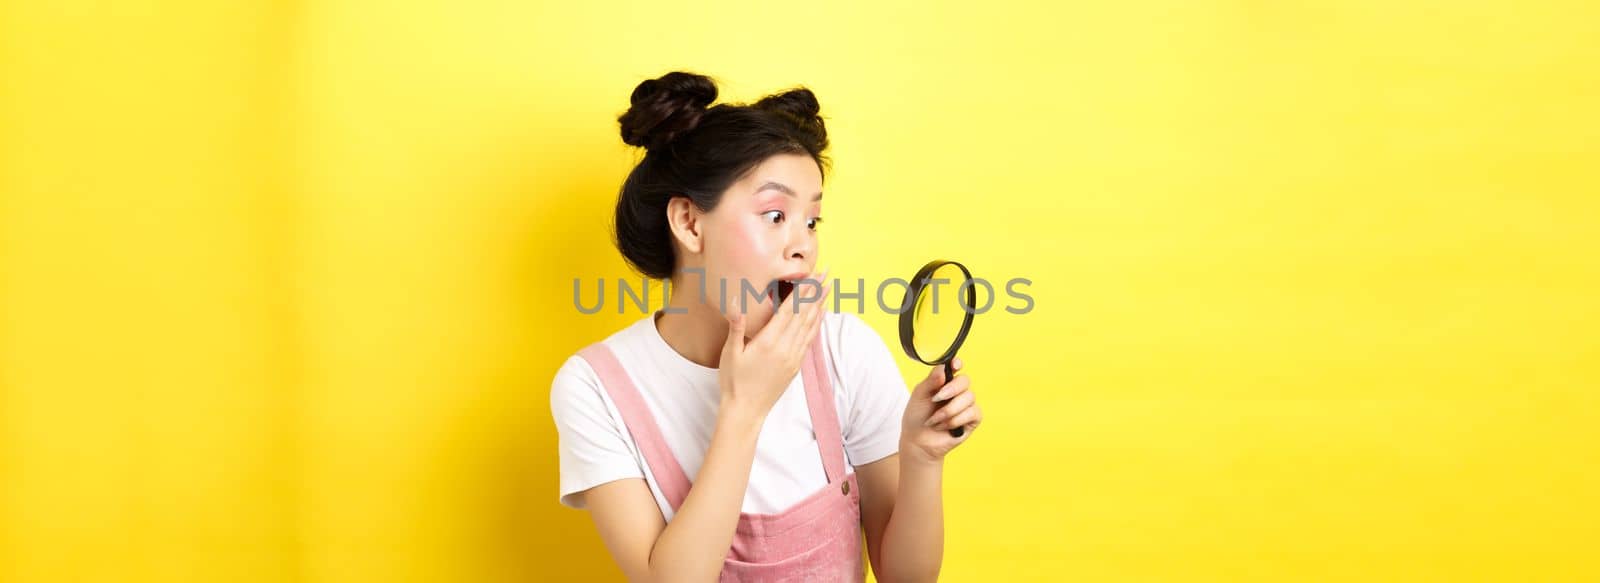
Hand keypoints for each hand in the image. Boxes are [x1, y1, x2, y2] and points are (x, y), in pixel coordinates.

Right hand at [716, 270, 831, 422]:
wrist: (746, 410)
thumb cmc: (733, 381)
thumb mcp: (730, 353)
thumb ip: (737, 326)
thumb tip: (736, 301)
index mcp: (769, 341)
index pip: (790, 309)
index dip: (803, 290)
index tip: (812, 274)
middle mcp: (786, 348)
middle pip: (804, 314)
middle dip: (816, 292)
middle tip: (826, 272)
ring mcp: (793, 357)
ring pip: (810, 326)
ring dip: (820, 305)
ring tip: (828, 288)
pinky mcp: (795, 366)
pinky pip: (809, 340)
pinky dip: (817, 324)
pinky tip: (820, 315)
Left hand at [900, 357, 981, 462]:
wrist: (918, 441)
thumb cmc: (917, 417)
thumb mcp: (919, 396)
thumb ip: (931, 381)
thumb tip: (943, 369)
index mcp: (944, 382)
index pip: (955, 367)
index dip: (957, 364)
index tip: (954, 365)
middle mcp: (957, 391)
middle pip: (965, 380)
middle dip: (951, 390)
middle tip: (936, 399)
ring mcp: (966, 405)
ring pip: (968, 398)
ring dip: (948, 411)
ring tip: (935, 420)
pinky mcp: (973, 419)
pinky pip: (972, 412)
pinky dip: (955, 420)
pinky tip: (944, 426)